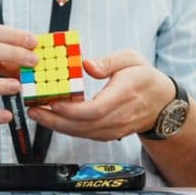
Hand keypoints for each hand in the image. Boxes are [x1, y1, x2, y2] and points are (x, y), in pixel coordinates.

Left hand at [27, 50, 174, 141]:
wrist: (162, 104)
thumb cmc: (145, 78)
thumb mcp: (132, 59)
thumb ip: (109, 61)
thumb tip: (86, 65)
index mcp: (124, 95)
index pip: (94, 109)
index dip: (70, 109)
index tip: (52, 101)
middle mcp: (119, 116)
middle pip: (82, 125)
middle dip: (54, 119)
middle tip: (33, 109)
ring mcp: (114, 129)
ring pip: (81, 132)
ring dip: (56, 125)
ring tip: (37, 113)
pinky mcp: (108, 135)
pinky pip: (84, 134)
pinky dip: (66, 128)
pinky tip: (52, 119)